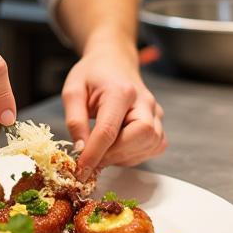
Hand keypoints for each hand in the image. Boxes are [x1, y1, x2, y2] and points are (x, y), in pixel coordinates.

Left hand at [62, 40, 165, 178]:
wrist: (114, 61)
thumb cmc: (92, 74)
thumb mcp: (73, 90)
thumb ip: (75, 120)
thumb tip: (80, 150)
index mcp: (120, 90)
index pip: (109, 129)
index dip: (94, 154)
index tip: (80, 171)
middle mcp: (144, 101)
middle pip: (141, 137)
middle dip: (115, 155)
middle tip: (92, 159)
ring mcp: (155, 112)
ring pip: (150, 145)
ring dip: (125, 156)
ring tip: (103, 150)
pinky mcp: (159, 123)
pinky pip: (154, 147)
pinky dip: (135, 155)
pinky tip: (117, 148)